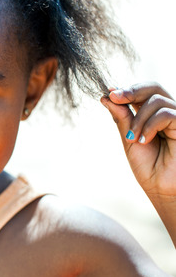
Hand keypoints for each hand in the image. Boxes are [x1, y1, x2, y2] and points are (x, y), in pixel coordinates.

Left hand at [101, 82, 175, 196]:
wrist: (161, 189)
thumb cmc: (148, 166)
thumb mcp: (129, 137)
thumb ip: (122, 117)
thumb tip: (107, 97)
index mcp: (154, 114)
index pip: (143, 92)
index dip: (126, 90)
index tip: (109, 94)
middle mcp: (169, 113)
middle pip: (154, 87)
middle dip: (131, 91)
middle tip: (114, 97)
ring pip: (157, 100)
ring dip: (138, 119)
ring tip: (132, 138)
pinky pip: (167, 114)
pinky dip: (150, 125)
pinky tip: (144, 140)